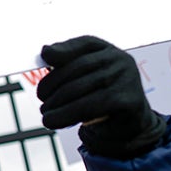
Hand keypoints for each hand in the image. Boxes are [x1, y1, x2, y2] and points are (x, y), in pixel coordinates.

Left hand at [36, 36, 165, 156]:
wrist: (130, 127)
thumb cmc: (100, 100)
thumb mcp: (84, 80)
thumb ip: (67, 65)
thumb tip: (46, 51)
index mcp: (109, 51)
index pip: (85, 43)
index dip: (63, 48)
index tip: (44, 55)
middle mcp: (121, 60)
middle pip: (77, 67)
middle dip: (53, 83)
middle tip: (41, 97)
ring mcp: (127, 79)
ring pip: (80, 89)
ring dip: (56, 103)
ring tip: (44, 114)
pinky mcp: (129, 100)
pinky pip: (91, 106)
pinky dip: (66, 115)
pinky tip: (53, 121)